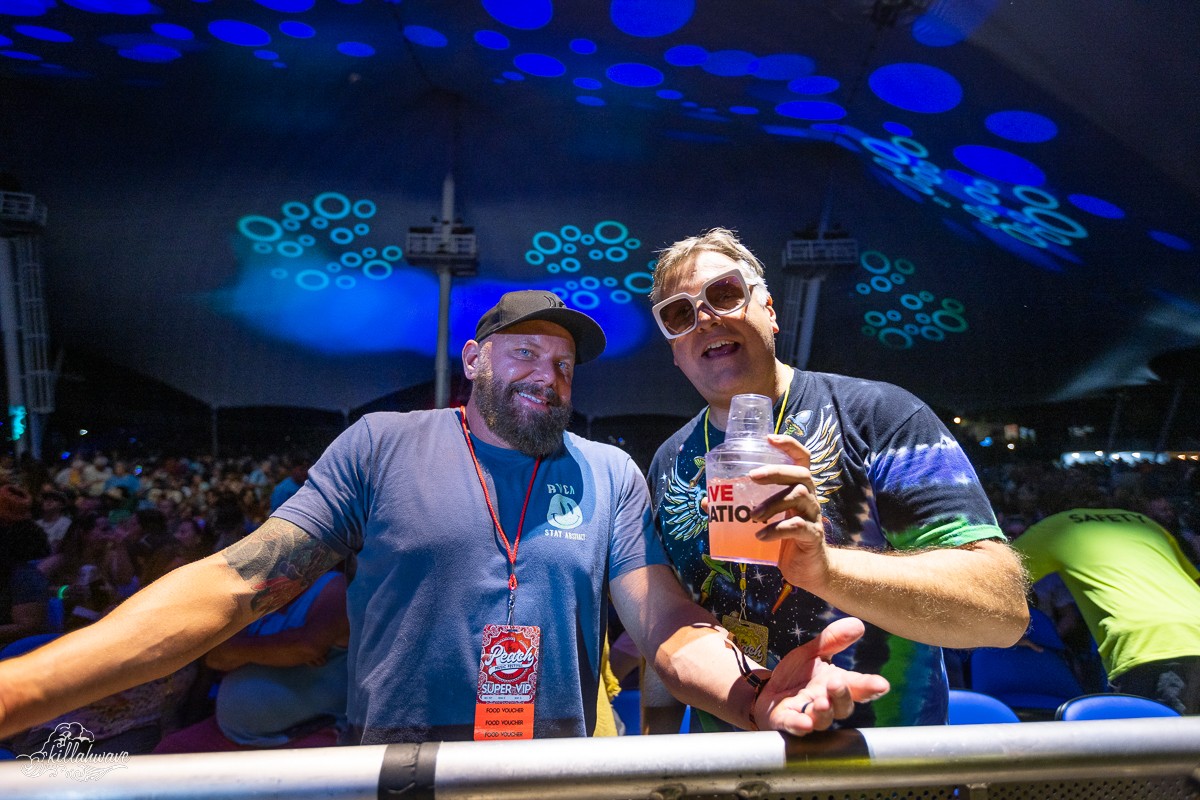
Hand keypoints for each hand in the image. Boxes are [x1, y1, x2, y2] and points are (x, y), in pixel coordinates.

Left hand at [744, 435, 829, 590]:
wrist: (808, 570)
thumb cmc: (785, 539)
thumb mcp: (765, 520)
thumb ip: (741, 509)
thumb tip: (707, 500)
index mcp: (798, 488)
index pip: (802, 459)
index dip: (789, 445)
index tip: (769, 438)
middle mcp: (810, 497)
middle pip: (801, 474)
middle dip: (776, 471)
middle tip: (752, 476)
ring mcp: (814, 516)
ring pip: (799, 497)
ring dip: (773, 503)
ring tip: (753, 516)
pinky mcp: (813, 536)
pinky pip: (799, 527)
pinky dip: (777, 530)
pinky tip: (761, 536)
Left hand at [754, 617, 889, 734]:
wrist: (767, 689)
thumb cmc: (796, 674)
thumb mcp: (812, 653)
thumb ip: (833, 640)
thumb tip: (858, 624)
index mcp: (835, 685)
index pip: (858, 687)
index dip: (870, 687)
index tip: (882, 684)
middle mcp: (826, 704)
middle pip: (843, 707)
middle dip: (842, 696)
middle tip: (837, 683)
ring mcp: (807, 715)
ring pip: (822, 720)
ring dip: (824, 713)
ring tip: (822, 702)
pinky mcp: (786, 722)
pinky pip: (794, 726)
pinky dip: (799, 725)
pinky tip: (804, 723)